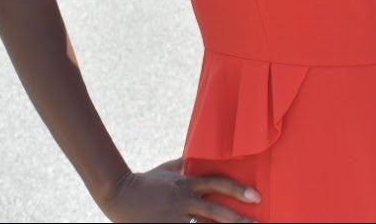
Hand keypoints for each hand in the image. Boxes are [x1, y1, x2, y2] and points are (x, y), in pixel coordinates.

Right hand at [99, 158, 261, 222]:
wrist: (118, 194)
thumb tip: (195, 158)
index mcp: (187, 183)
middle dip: (239, 219)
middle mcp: (184, 200)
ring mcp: (175, 217)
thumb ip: (182, 164)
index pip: (217, 183)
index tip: (256, 196)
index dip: (238, 189)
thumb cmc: (144, 181)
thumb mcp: (165, 169)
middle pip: (216, 210)